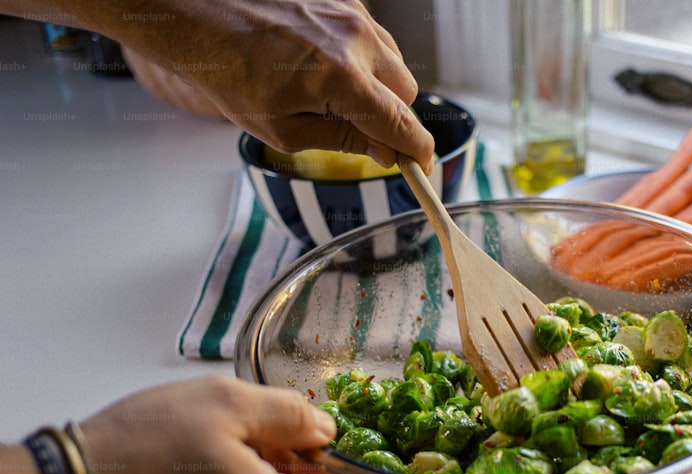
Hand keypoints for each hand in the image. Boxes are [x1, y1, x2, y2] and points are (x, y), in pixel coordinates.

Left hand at [0, 0, 435, 171]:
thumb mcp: (284, 129)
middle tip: (360, 130)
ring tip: (330, 91)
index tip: (420, 168)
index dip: (417, 152)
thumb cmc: (229, 72)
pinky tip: (322, 61)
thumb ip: (343, 141)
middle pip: (406, 92)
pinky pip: (371, 36)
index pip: (402, 124)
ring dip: (376, 84)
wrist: (197, 15)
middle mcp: (356, 41)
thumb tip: (383, 152)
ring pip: (392, 61)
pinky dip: (358, 55)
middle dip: (390, 115)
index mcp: (343, 80)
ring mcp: (352, 14)